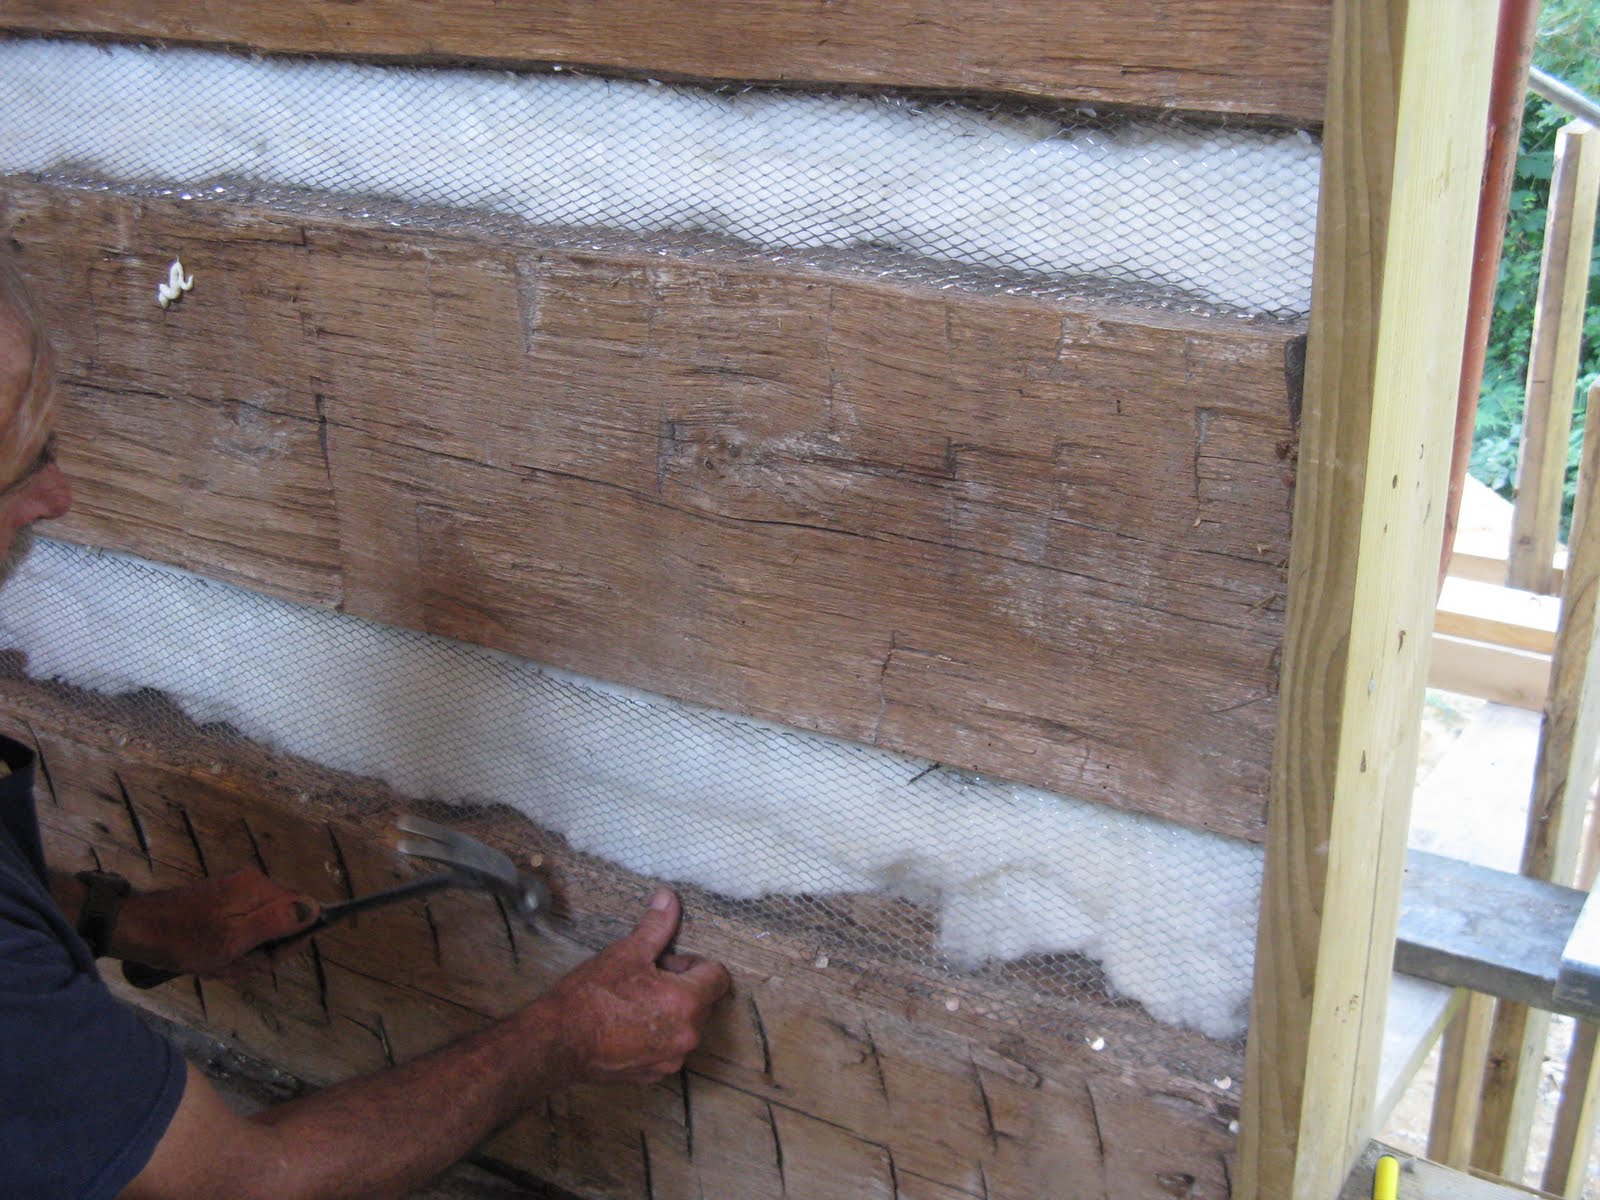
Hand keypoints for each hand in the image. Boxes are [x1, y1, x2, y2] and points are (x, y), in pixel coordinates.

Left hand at [111, 868, 321, 976]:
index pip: (305, 909)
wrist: (136, 931)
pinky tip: (211, 961)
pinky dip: (230, 951)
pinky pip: (241, 931)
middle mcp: (253, 884)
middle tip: (236, 964)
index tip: (269, 957)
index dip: (293, 939)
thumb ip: (277, 921)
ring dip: (243, 956)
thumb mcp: (235, 938)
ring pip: (260, 932)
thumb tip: (316, 908)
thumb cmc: (186, 939)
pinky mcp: (221, 905)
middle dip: (263, 952)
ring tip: (218, 965)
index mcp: (260, 888)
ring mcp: (236, 894)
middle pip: (283, 923)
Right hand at [537, 888, 730, 1086]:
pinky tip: (627, 1024)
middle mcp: (686, 1036)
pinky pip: (668, 1048)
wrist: (557, 1042)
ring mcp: (670, 1060)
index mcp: (686, 1003)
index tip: (668, 961)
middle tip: (647, 978)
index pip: (718, 976)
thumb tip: (668, 898)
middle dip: (682, 986)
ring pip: (686, 1026)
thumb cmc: (591, 997)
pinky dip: (657, 1035)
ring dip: (671, 1011)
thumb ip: (656, 926)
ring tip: (635, 1001)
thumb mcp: (626, 953)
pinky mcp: (653, 1075)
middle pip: (703, 1002)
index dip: (694, 963)